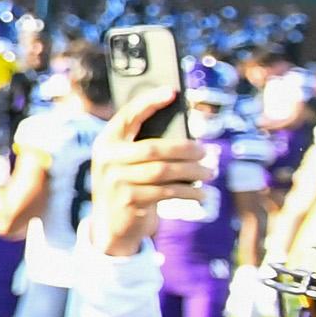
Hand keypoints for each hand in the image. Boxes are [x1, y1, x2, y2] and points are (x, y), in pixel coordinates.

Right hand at [84, 93, 214, 257]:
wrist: (111, 225)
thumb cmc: (128, 185)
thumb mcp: (128, 162)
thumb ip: (144, 146)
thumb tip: (186, 137)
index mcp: (106, 142)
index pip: (127, 116)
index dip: (149, 102)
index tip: (172, 91)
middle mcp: (107, 159)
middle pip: (153, 148)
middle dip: (184, 148)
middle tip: (205, 151)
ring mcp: (116, 181)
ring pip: (164, 171)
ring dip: (192, 171)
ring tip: (209, 172)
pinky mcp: (129, 201)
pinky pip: (167, 192)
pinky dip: (189, 192)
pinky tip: (202, 193)